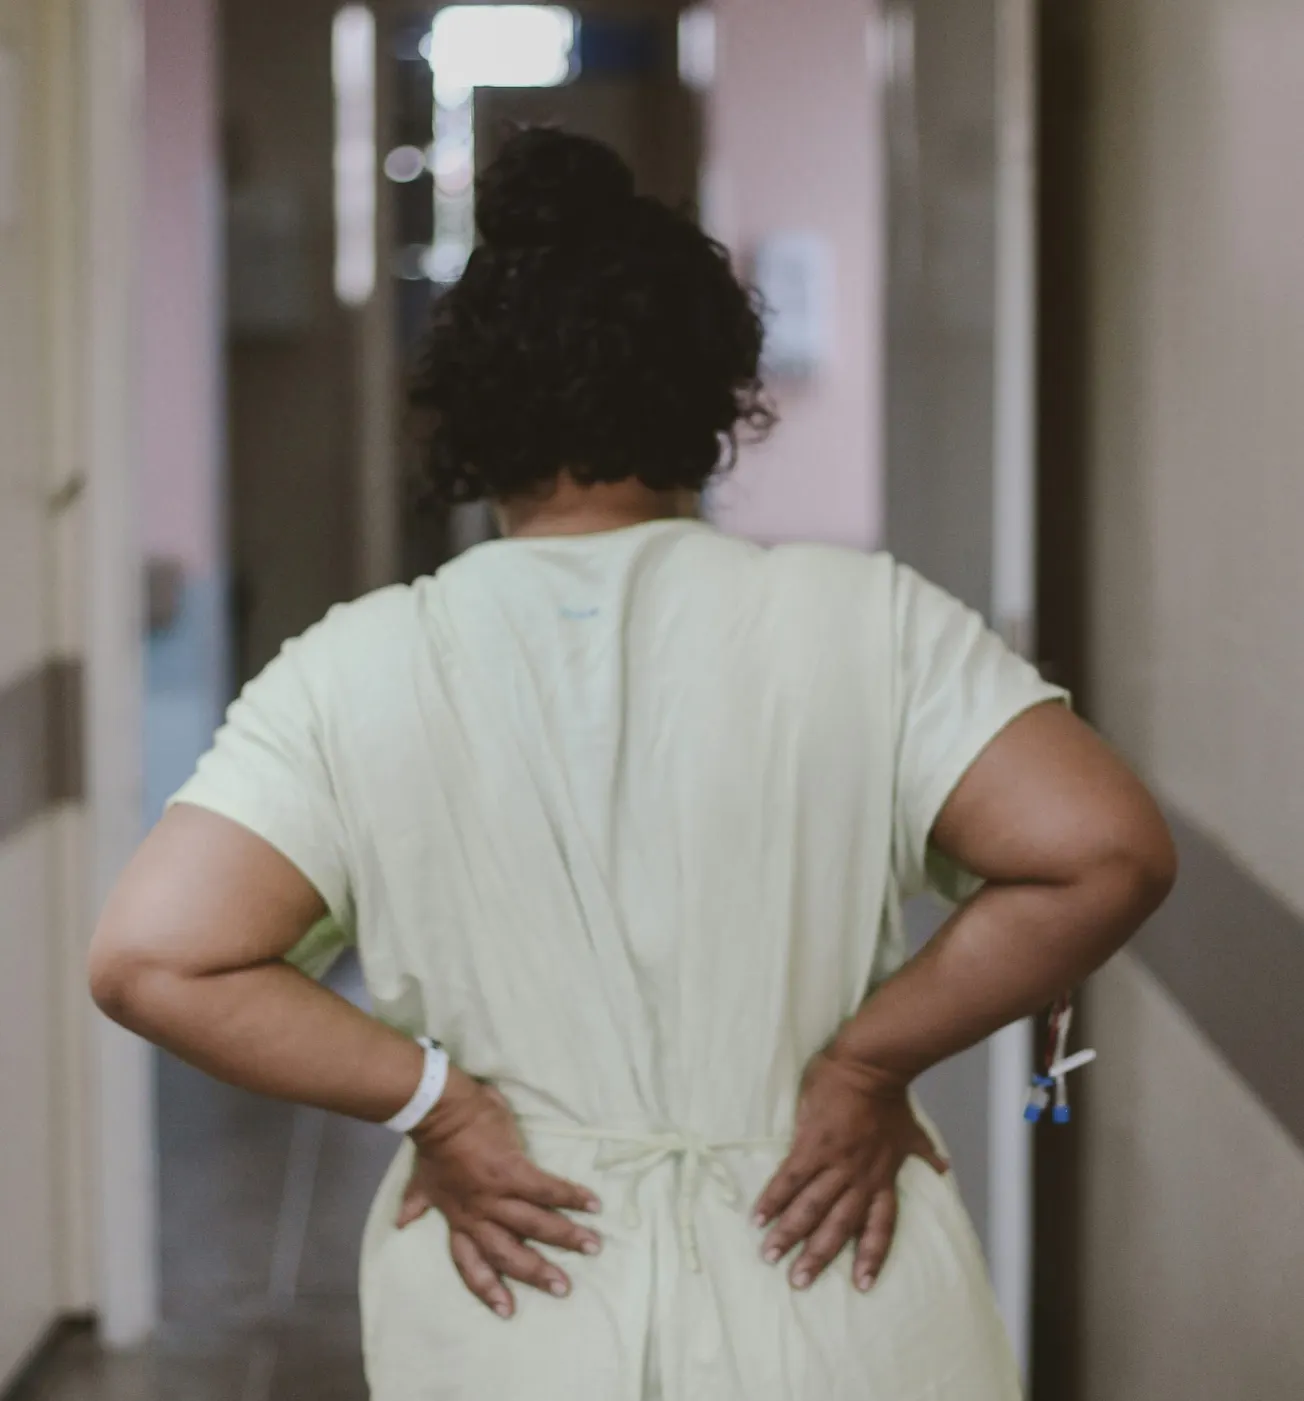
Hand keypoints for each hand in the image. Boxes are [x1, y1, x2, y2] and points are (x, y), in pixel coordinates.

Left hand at [398, 1068, 601, 1318]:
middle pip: (508, 1254)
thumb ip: (416, 1201)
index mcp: (458, 1218)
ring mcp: (496, 1195)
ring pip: (534, 1225)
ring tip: (592, 1247)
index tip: (507, 1311)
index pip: (470, 1263)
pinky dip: (571, 1197)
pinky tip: (593, 1204)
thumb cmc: (432, 1144)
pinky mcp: (513, 1171)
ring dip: (566, 1237)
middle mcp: (477, 1215)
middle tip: (563, 1289)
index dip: (488, 1288)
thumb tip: (401, 1222)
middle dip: (536, 1273)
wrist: (439, 1111)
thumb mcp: (421, 1179)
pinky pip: (547, 1190)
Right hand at [753, 1051, 948, 1292]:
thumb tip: (945, 1167)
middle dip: (818, 1256)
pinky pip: (790, 1178)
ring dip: (790, 1234)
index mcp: (882, 1177)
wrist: (871, 1065)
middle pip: (838, 1226)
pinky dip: (773, 1199)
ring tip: (769, 1256)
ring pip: (811, 1208)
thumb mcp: (912, 1130)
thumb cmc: (889, 1096)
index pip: (880, 1226)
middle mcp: (859, 1178)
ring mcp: (834, 1163)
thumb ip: (924, 1152)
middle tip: (798, 1283)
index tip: (862, 1285)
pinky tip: (758, 1217)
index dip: (871, 1255)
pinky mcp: (811, 1145)